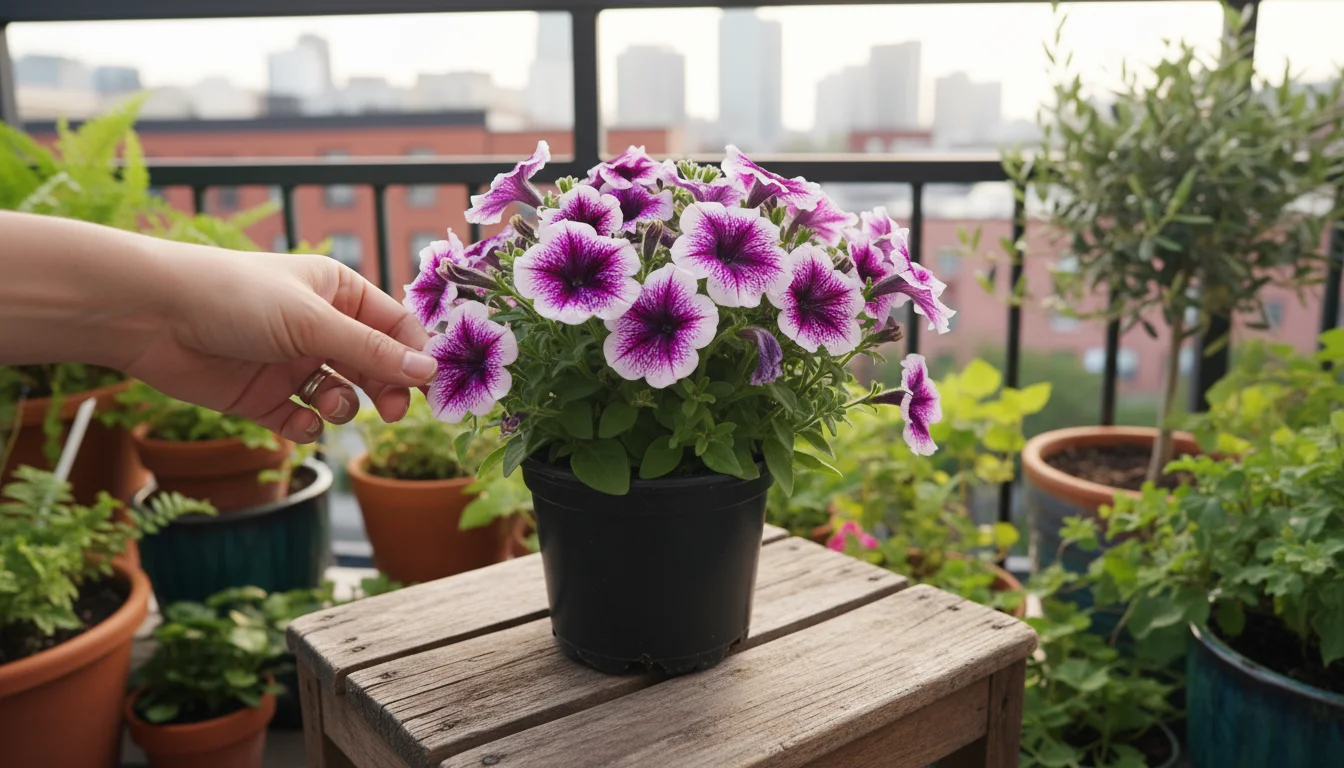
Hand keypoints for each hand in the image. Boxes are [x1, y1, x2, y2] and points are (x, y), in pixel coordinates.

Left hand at [123, 248, 434, 442]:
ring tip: (327, 404)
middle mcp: (319, 326)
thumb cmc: (234, 297)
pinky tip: (299, 421)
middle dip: (386, 388)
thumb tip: (429, 373)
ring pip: (342, 394)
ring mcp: (291, 362)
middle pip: (375, 365)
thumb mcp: (313, 322)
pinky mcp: (263, 396)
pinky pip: (302, 420)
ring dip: (344, 406)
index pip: (396, 327)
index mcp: (337, 292)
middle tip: (392, 411)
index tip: (430, 387)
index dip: (415, 356)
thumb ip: (372, 352)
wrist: (150, 317)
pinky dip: (308, 426)